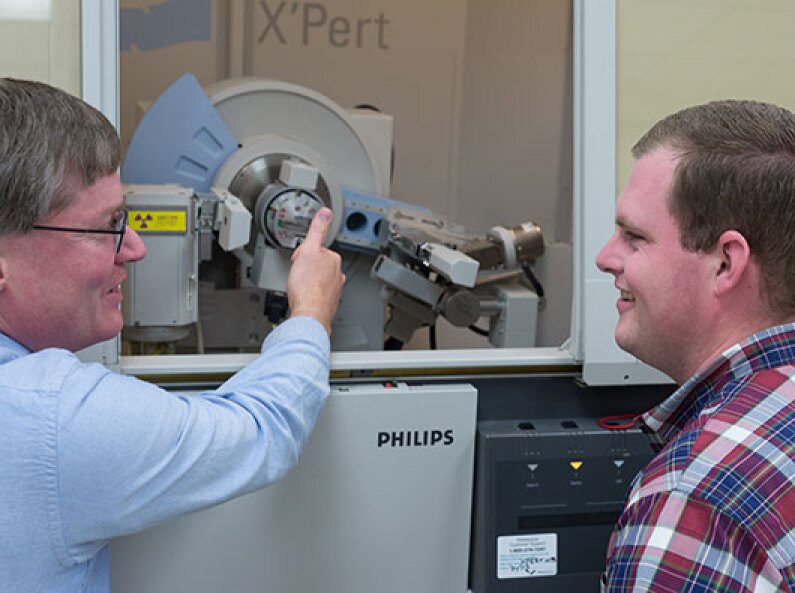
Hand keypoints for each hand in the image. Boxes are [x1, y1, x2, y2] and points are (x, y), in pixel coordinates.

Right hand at [286, 208, 344, 334]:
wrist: (309, 312)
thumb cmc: (307, 285)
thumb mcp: (308, 250)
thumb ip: (317, 230)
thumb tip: (326, 213)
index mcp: (333, 259)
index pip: (316, 250)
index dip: (303, 254)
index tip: (298, 260)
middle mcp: (338, 274)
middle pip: (317, 265)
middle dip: (306, 268)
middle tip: (297, 275)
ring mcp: (334, 289)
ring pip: (318, 280)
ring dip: (308, 282)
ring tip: (300, 287)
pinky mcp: (329, 302)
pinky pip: (318, 294)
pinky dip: (310, 295)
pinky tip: (304, 296)